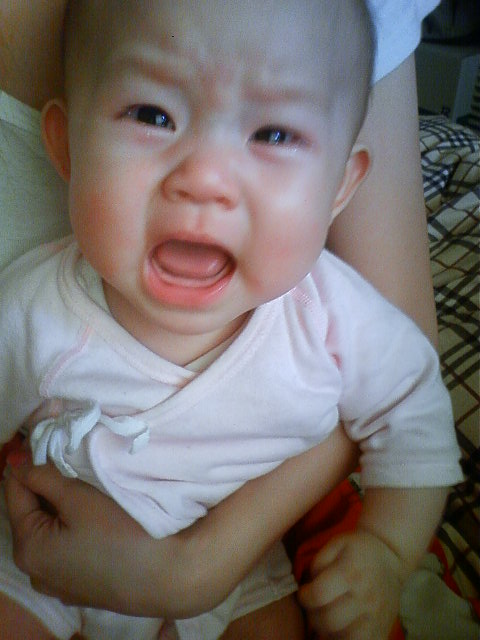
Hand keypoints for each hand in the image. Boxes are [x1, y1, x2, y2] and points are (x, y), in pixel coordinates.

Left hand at [4, 459, 157, 612]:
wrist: (168, 575)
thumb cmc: (121, 534)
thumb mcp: (79, 498)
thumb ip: (44, 477)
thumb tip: (18, 461)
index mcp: (28, 548)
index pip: (14, 490)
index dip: (29, 460)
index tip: (49, 435)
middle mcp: (36, 571)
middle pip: (33, 511)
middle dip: (48, 482)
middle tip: (71, 453)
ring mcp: (60, 582)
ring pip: (52, 529)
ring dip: (63, 504)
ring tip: (86, 480)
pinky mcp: (83, 585)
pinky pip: (68, 547)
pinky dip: (75, 526)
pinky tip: (97, 514)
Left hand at [298, 529, 404, 639]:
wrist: (390, 557)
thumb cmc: (357, 549)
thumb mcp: (335, 544)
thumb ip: (317, 564)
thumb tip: (308, 588)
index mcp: (351, 573)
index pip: (319, 595)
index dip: (304, 597)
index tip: (304, 594)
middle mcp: (366, 598)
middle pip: (329, 621)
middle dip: (313, 616)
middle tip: (314, 607)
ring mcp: (376, 617)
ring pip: (343, 638)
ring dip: (328, 632)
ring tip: (326, 618)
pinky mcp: (382, 630)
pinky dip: (344, 639)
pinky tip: (340, 627)